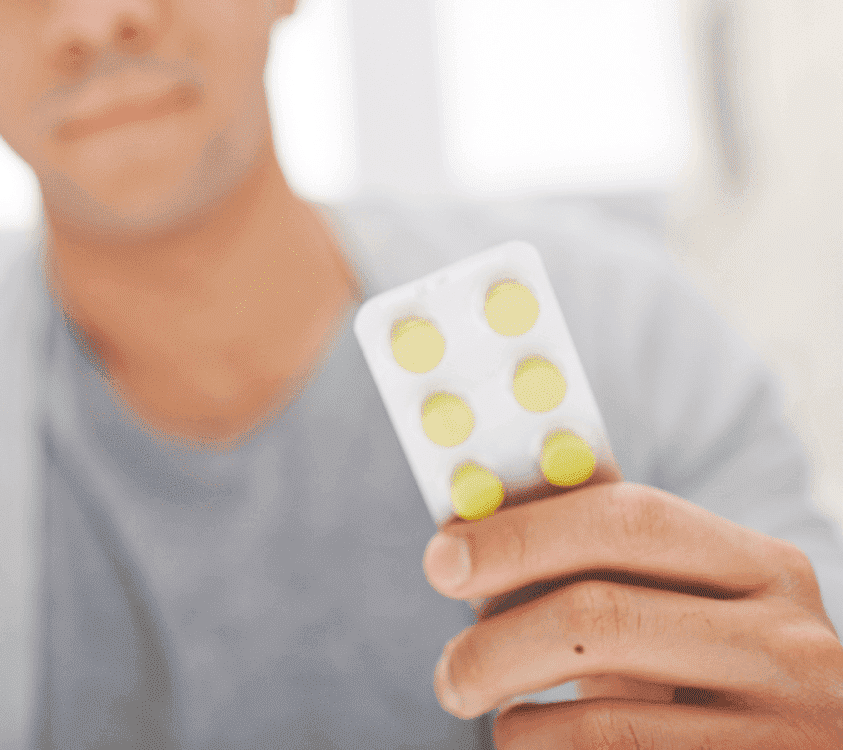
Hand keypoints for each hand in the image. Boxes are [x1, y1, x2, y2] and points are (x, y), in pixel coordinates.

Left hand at [422, 481, 842, 746]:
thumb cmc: (710, 676)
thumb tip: (467, 527)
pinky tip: (534, 742)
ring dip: (515, 721)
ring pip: (602, 720)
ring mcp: (787, 731)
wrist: (804, 749)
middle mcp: (788, 645)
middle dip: (496, 639)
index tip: (442, 556)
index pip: (627, 519)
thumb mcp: (678, 607)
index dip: (521, 532)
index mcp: (763, 568)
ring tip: (486, 714)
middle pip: (601, 618)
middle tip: (448, 670)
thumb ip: (598, 558)